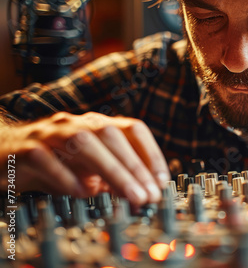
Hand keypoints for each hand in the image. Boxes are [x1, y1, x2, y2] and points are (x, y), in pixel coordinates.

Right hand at [0, 112, 170, 204]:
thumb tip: (140, 193)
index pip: (132, 129)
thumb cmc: (52, 161)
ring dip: (112, 171)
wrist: (3, 152)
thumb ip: (111, 176)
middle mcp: (76, 123)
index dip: (151, 153)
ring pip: (84, 144)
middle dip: (135, 167)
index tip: (161, 181)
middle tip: (148, 195)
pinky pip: (48, 159)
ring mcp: (50, 133)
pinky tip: (83, 193)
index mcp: (96, 125)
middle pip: (111, 136)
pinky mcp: (26, 148)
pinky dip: (68, 177)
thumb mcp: (87, 168)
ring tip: (129, 196)